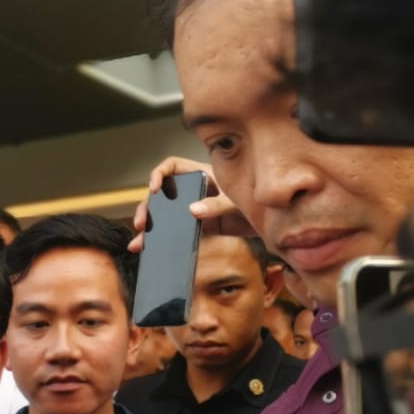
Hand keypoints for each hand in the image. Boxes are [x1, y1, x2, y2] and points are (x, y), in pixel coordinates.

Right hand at [128, 156, 251, 252]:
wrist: (274, 223)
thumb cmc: (257, 202)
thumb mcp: (236, 201)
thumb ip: (216, 205)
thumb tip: (193, 211)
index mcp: (202, 175)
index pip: (173, 166)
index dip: (159, 174)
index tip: (154, 188)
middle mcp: (195, 191)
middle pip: (162, 194)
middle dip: (148, 207)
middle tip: (142, 222)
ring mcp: (195, 209)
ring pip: (165, 214)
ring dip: (150, 227)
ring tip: (140, 241)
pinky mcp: (199, 227)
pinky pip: (176, 231)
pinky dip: (163, 240)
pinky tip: (149, 247)